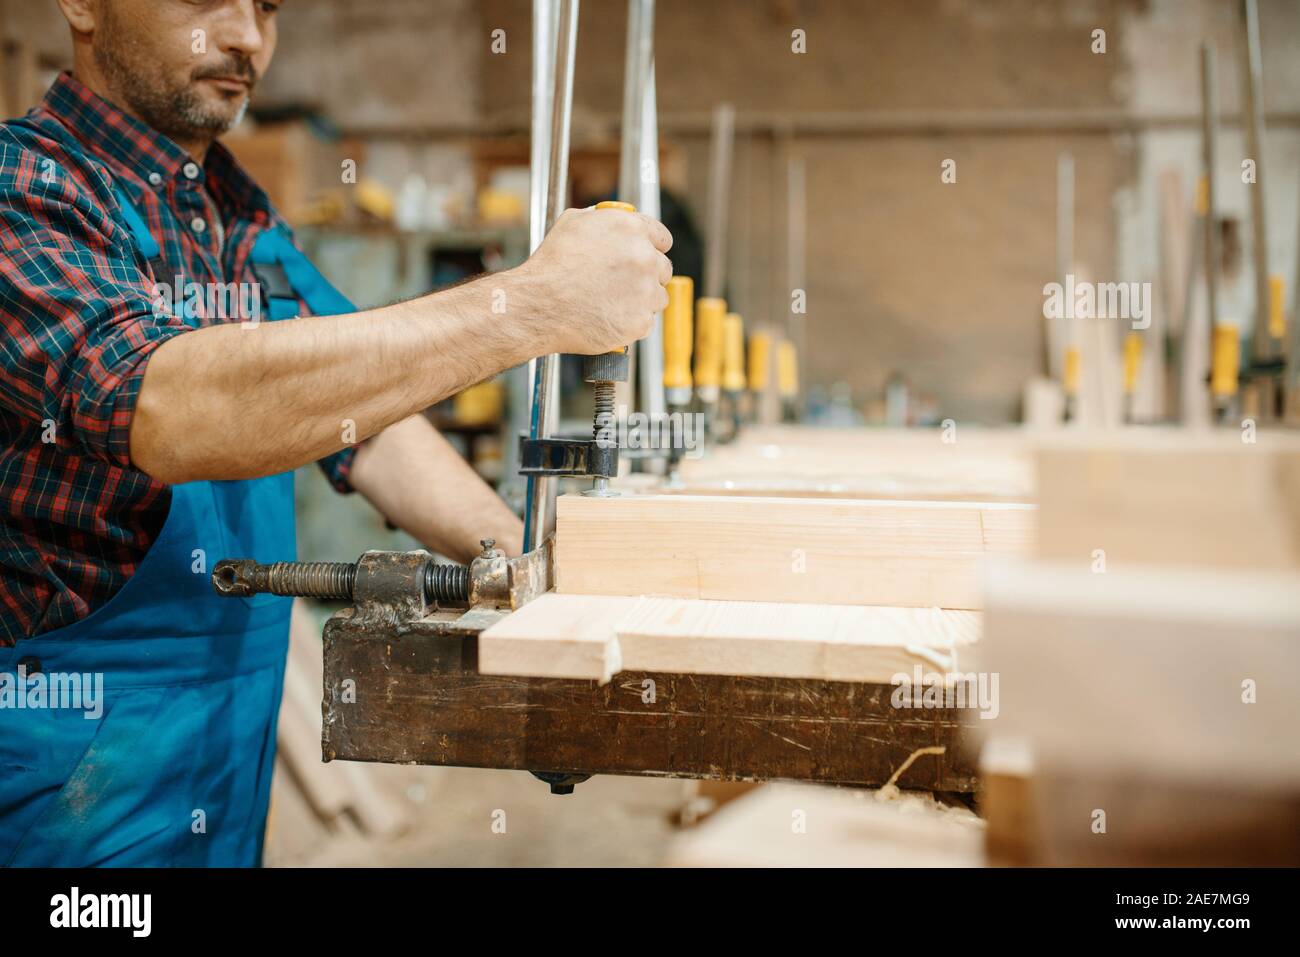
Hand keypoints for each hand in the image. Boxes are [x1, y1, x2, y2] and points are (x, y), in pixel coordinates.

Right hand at [518, 206, 672, 354]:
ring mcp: (645, 291)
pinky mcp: (641, 321)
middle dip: (646, 276)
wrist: (539, 305)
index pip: (662, 238)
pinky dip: (630, 322)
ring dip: (641, 300)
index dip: (652, 248)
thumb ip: (604, 221)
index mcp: (631, 229)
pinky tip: (607, 317)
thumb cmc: (551, 266)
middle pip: (663, 269)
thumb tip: (613, 223)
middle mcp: (644, 257)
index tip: (645, 257)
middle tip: (622, 284)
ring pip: (657, 297)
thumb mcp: (573, 223)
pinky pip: (645, 322)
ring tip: (610, 302)